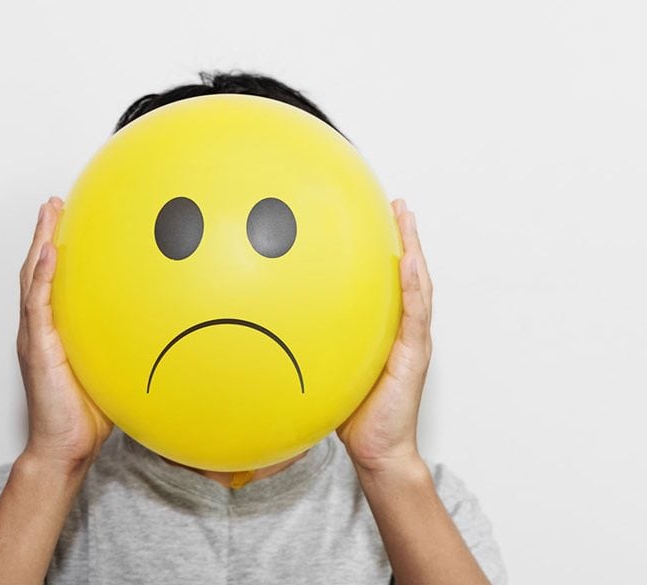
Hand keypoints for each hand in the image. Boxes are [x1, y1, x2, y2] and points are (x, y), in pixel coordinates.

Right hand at [16, 196, 112, 475]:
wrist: (67, 447)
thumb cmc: (89, 412)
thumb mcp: (112, 367)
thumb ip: (125, 343)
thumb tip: (161, 326)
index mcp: (58, 330)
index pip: (56, 281)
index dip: (58, 249)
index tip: (67, 219)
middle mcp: (42, 328)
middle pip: (39, 270)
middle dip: (45, 234)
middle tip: (53, 202)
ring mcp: (37, 337)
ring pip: (33, 280)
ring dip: (39, 244)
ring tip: (48, 212)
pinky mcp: (38, 350)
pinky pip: (38, 307)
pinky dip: (41, 279)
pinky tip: (49, 255)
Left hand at [336, 198, 432, 474]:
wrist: (376, 450)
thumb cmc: (353, 412)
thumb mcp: (331, 365)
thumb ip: (319, 340)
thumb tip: (279, 318)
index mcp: (387, 330)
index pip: (390, 282)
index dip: (388, 250)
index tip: (376, 218)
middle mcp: (403, 330)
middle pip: (408, 274)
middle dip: (405, 237)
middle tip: (397, 204)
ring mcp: (412, 341)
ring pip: (418, 285)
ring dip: (414, 249)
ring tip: (406, 216)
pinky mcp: (413, 355)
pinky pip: (415, 313)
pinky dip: (414, 284)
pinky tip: (409, 260)